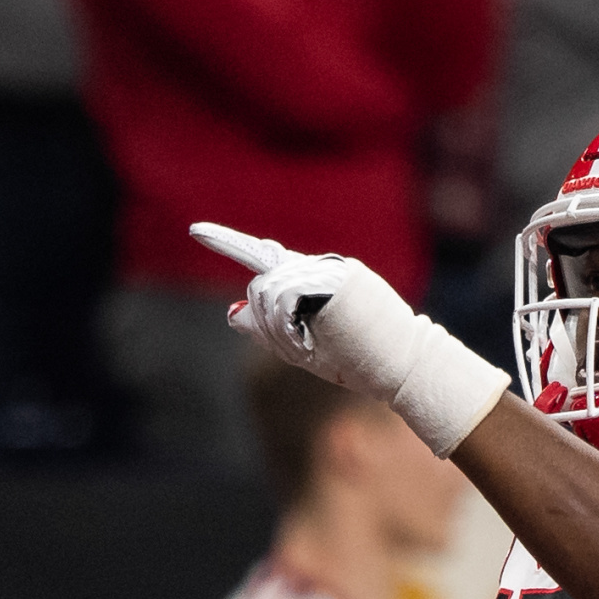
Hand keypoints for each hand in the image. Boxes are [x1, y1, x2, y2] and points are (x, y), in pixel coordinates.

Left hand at [191, 222, 509, 454]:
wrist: (404, 367)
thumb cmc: (360, 363)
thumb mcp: (304, 350)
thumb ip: (270, 330)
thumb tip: (232, 313)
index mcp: (313, 281)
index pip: (265, 256)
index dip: (229, 242)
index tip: (195, 231)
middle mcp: (319, 267)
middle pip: (261, 284)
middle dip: (266, 322)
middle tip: (297, 350)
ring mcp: (330, 269)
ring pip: (269, 289)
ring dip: (278, 329)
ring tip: (308, 349)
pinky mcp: (339, 277)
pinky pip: (287, 294)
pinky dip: (287, 325)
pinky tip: (309, 343)